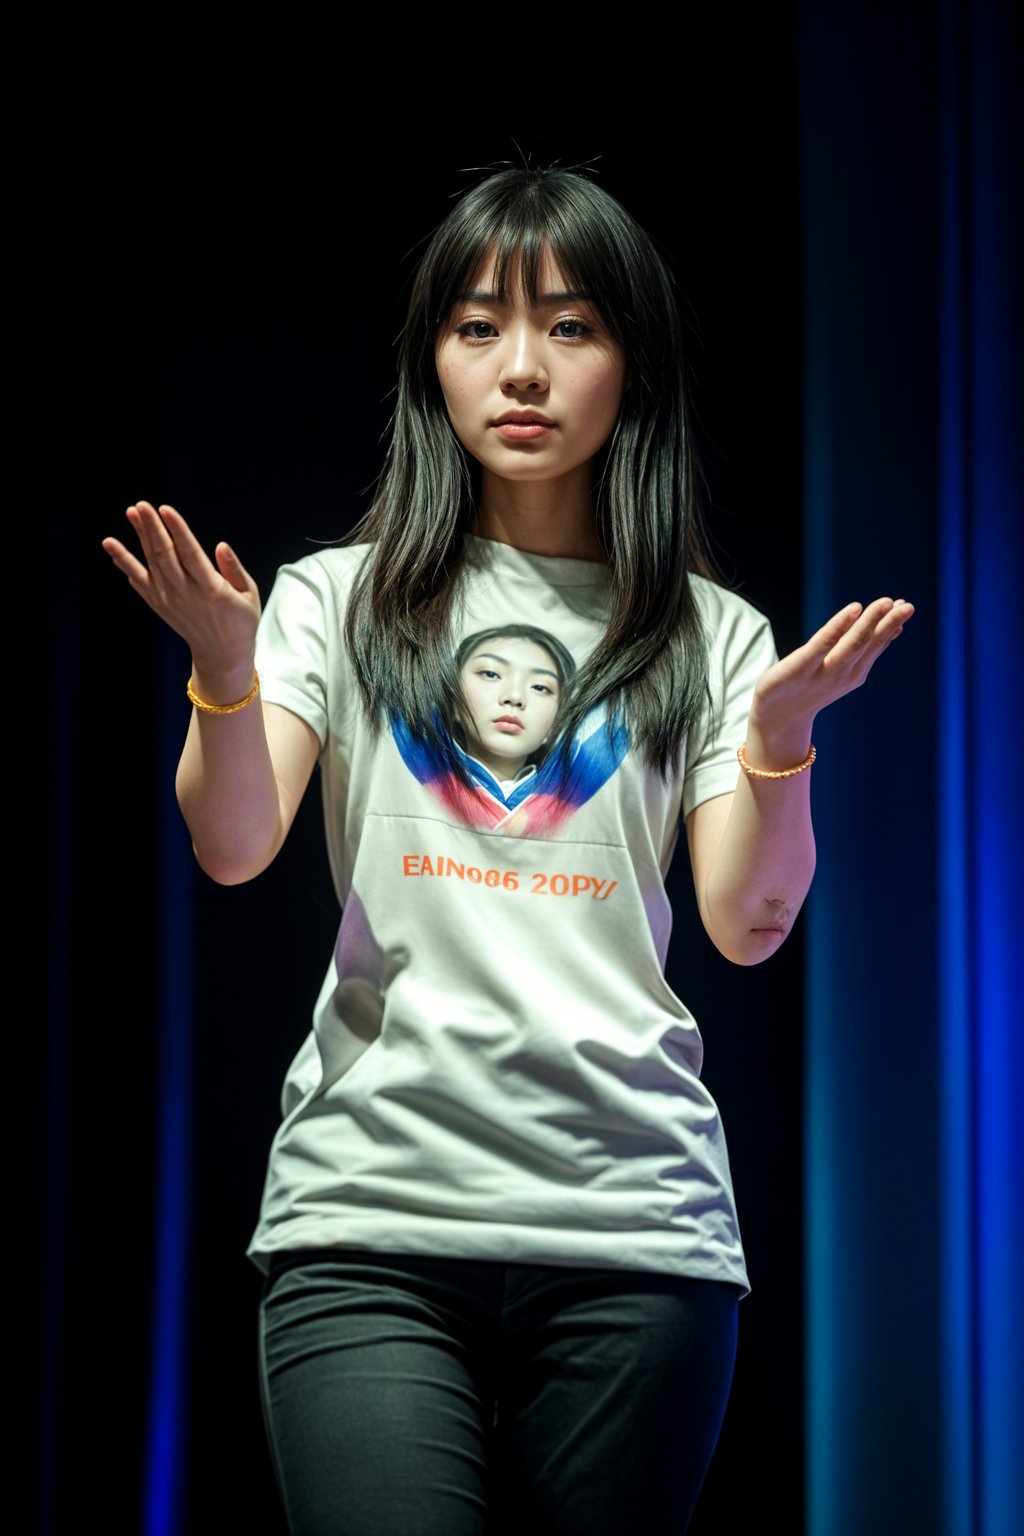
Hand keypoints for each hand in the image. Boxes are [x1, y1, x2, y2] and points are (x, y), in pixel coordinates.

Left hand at [102, 501, 260, 678]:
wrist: (222, 655)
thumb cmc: (240, 621)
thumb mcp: (249, 595)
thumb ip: (234, 569)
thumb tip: (220, 546)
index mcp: (212, 590)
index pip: (191, 554)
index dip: (178, 530)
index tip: (166, 510)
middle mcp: (187, 594)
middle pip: (165, 556)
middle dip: (152, 528)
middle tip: (141, 506)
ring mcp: (170, 600)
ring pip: (150, 565)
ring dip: (138, 539)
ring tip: (130, 514)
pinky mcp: (160, 605)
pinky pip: (139, 582)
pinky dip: (126, 565)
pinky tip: (114, 548)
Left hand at [748, 597, 914, 760]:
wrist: (775, 720)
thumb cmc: (806, 688)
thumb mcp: (836, 670)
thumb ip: (858, 650)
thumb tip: (889, 629)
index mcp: (853, 673)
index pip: (876, 646)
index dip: (891, 626)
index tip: (906, 606)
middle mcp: (843, 674)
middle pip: (869, 644)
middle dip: (889, 623)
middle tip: (908, 605)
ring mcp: (823, 673)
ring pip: (852, 643)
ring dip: (870, 622)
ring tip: (886, 603)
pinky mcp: (800, 668)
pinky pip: (823, 644)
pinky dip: (839, 626)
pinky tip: (854, 609)